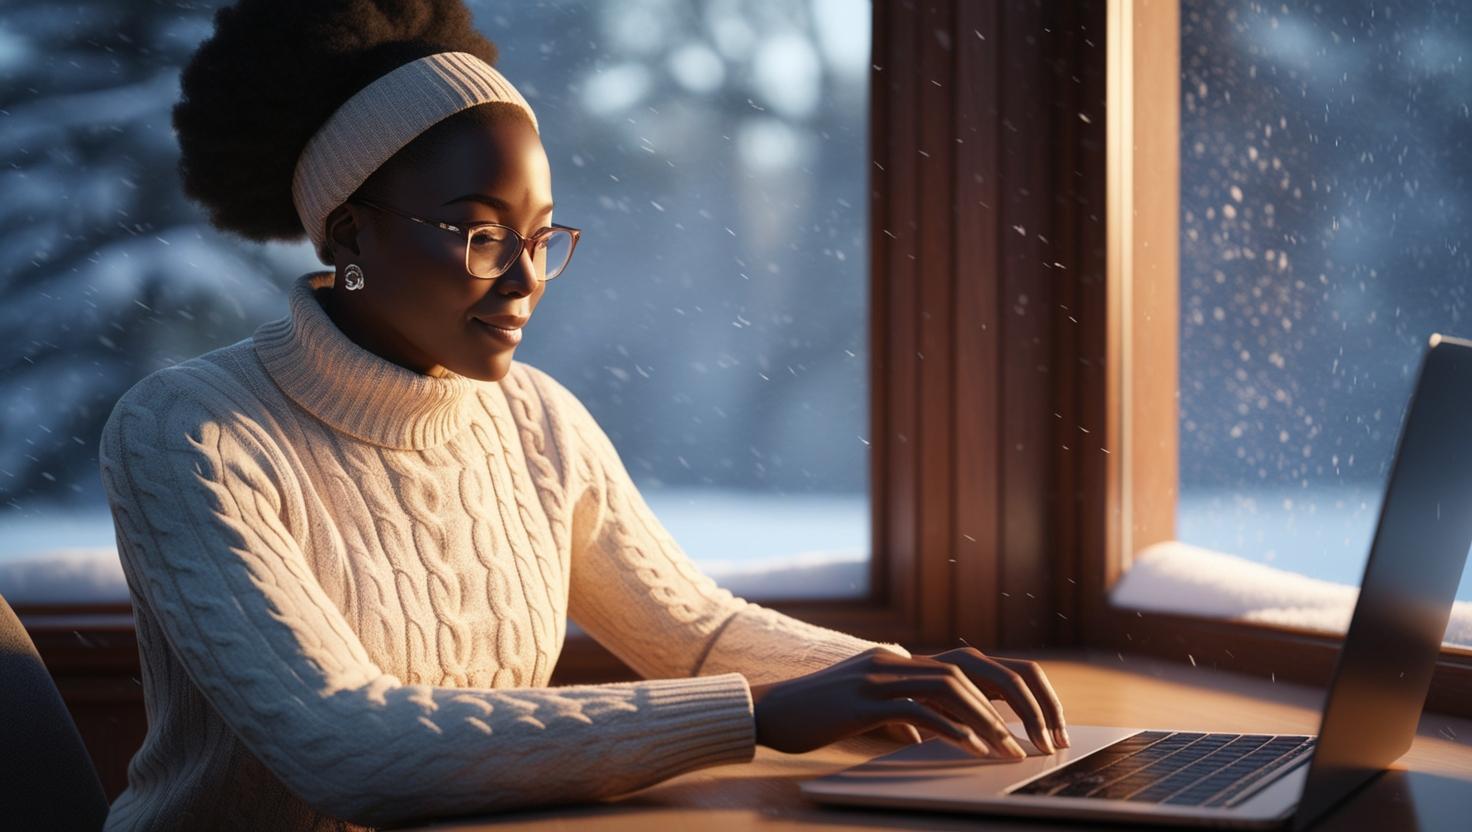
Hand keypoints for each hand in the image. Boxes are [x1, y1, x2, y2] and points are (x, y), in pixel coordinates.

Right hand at [749, 646, 1068, 758]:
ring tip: (1011, 751)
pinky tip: (971, 751)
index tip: (1043, 726)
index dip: (1017, 690)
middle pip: (977, 667)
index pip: (977, 665)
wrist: (766, 711)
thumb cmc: (816, 716)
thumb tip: (924, 735)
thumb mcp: (868, 712)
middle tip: (1045, 738)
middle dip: (1020, 701)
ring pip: (952, 684)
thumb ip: (900, 715)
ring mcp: (880, 675)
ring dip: (989, 719)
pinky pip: (918, 709)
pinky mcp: (863, 699)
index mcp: (905, 661)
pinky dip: (950, 729)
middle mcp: (898, 660)